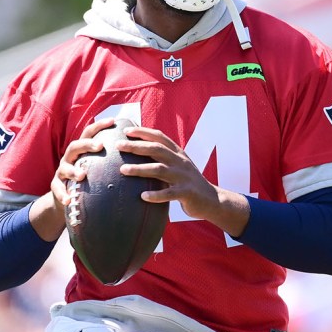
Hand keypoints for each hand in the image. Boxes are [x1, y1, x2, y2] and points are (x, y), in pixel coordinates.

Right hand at [48, 117, 116, 209]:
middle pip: (75, 146)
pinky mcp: (56, 187)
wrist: (68, 197)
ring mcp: (61, 172)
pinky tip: (69, 200)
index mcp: (80, 151)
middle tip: (100, 145)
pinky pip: (58, 190)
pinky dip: (62, 195)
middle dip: (86, 144)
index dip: (99, 126)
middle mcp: (69, 158)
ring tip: (82, 175)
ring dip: (73, 171)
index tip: (113, 121)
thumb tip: (137, 148)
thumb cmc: (88, 179)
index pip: (88, 134)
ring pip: (65, 168)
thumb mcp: (97, 166)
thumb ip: (110, 158)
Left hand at [117, 125, 248, 236]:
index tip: (126, 131)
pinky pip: (169, 193)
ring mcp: (184, 177)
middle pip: (157, 149)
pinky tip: (143, 196)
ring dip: (140, 169)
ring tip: (123, 170)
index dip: (143, 132)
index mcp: (178, 154)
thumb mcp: (177, 166)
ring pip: (160, 169)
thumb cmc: (188, 183)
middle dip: (137, 146)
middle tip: (119, 146)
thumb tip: (138, 153)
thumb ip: (163, 159)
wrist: (212, 200)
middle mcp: (181, 162)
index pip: (160, 138)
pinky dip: (156, 195)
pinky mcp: (187, 193)